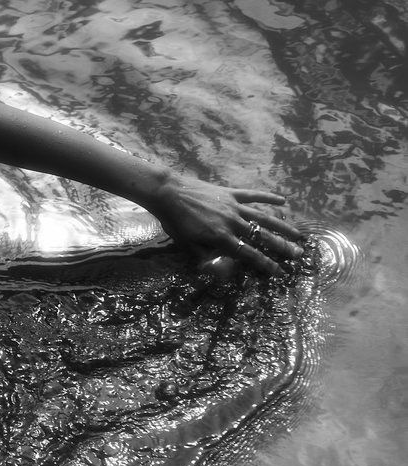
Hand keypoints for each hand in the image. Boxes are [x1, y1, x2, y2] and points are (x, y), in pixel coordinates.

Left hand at [146, 176, 306, 277]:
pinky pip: (253, 195)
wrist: (168, 193)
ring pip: (263, 217)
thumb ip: (206, 258)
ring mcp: (233, 206)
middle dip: (281, 247)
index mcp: (222, 237)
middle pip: (262, 236)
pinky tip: (283, 201)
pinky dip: (268, 197)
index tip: (280, 272)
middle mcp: (232, 222)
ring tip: (298, 234)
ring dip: (282, 226)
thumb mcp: (188, 245)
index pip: (249, 254)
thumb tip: (223, 273)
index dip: (265, 264)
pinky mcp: (230, 193)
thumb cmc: (175, 222)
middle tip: (298, 254)